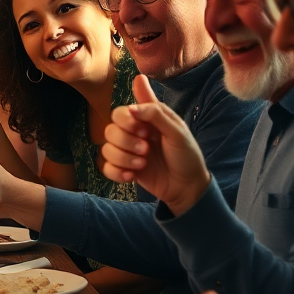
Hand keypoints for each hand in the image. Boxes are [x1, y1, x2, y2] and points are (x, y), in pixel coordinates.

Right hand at [100, 75, 211, 214]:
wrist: (188, 187)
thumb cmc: (186, 155)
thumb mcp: (177, 132)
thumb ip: (156, 114)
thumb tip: (132, 107)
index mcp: (145, 121)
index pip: (120, 112)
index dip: (126, 121)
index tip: (144, 131)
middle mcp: (132, 134)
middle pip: (109, 130)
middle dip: (125, 141)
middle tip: (145, 149)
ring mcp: (127, 152)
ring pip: (106, 149)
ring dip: (123, 158)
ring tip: (142, 164)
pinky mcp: (124, 169)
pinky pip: (106, 168)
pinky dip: (116, 172)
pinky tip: (132, 176)